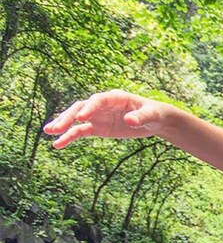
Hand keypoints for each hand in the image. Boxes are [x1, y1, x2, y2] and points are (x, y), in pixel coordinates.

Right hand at [44, 90, 171, 148]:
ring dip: (63, 125)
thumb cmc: (153, 114)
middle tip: (57, 127)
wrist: (153, 120)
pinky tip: (58, 144)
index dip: (89, 108)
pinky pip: (80, 131)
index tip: (81, 118)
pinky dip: (69, 137)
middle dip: (69, 117)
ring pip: (76, 119)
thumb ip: (141, 118)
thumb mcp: (151, 116)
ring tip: (49, 132)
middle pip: (81, 108)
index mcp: (115, 98)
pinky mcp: (97, 127)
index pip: (98, 100)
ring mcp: (97, 116)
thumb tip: (129, 120)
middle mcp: (102, 105)